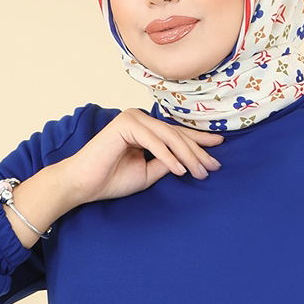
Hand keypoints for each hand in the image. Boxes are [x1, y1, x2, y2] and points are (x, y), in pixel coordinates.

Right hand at [61, 108, 224, 204]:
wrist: (84, 184)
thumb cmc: (111, 179)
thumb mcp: (148, 172)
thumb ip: (167, 163)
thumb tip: (189, 160)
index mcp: (146, 129)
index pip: (176, 134)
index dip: (199, 143)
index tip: (219, 151)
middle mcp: (140, 119)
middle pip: (176, 135)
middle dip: (198, 151)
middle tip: (214, 167)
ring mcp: (132, 119)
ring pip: (169, 137)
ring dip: (187, 156)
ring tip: (200, 172)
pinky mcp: (125, 124)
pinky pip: (153, 141)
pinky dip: (168, 156)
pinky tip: (180, 170)